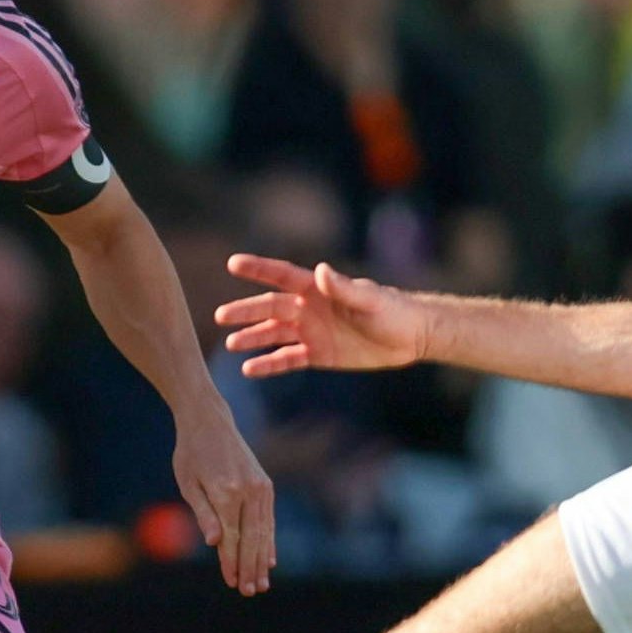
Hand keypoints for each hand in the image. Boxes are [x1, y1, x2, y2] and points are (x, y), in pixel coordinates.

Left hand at [172, 409, 276, 595]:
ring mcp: (260, 488)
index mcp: (225, 492)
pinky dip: (269, 540)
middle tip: (250, 592)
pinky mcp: (266, 485)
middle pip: (251, 538)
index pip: (231, 537)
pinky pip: (268, 519)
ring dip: (262, 559)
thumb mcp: (188, 483)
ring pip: (263, 531)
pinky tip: (270, 559)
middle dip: (250, 567)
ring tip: (262, 583)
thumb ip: (203, 514)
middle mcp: (248, 491)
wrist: (210, 422)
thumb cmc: (191, 454)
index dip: (231, 562)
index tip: (232, 583)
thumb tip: (214, 543)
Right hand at [215, 255, 425, 376]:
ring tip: (230, 344)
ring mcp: (312, 332)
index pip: (282, 276)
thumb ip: (343, 287)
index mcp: (318, 289)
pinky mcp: (318, 354)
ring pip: (274, 334)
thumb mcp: (368, 299)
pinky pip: (287, 359)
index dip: (258, 269)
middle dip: (246, 311)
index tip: (233, 263)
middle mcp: (309, 309)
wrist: (410, 336)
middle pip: (271, 308)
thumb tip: (322, 270)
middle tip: (221, 316)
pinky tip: (249, 368)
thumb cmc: (392, 310)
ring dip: (253, 337)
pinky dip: (269, 364)